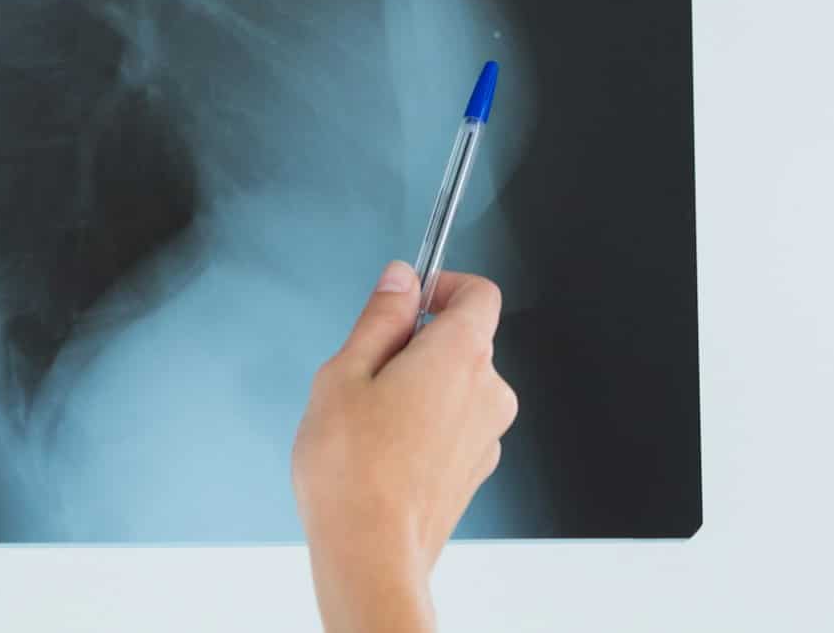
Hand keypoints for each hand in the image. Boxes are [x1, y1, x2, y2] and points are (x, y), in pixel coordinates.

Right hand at [292, 261, 519, 632]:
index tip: (409, 298)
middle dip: (420, 341)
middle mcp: (488, 391)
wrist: (370, 555)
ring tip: (370, 418)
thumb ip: (380, 317)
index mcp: (461, 355)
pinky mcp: (476, 469)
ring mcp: (487, 435)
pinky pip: (457, 424)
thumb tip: (400, 279)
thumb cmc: (352, 470)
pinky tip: (385, 449)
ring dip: (423, 386)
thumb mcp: (345, 372)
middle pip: (466, 339)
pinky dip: (428, 424)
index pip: (479, 293)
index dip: (443, 285)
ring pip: (459, 385)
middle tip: (368, 368)